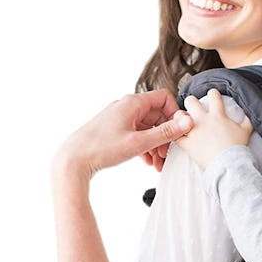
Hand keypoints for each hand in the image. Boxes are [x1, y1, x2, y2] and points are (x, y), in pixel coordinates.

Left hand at [53, 89, 192, 181]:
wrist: (73, 160)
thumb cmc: (101, 149)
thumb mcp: (139, 142)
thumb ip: (166, 132)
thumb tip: (187, 122)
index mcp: (133, 103)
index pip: (164, 98)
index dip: (175, 115)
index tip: (178, 133)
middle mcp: (127, 107)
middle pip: (157, 115)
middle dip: (166, 135)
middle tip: (167, 154)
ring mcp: (120, 118)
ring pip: (148, 127)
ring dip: (156, 144)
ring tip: (157, 163)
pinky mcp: (115, 130)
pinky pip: (137, 134)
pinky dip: (145, 146)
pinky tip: (146, 161)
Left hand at [175, 89, 253, 169]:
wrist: (229, 164)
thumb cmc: (237, 148)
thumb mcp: (246, 131)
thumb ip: (247, 121)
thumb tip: (251, 115)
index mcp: (217, 115)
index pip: (213, 96)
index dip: (212, 93)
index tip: (212, 95)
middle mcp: (203, 120)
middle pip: (191, 101)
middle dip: (190, 102)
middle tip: (192, 107)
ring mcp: (194, 131)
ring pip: (179, 116)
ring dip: (179, 117)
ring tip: (181, 120)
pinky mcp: (187, 144)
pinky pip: (176, 137)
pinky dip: (174, 136)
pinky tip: (176, 136)